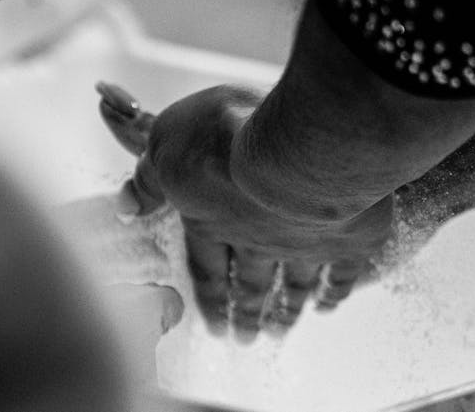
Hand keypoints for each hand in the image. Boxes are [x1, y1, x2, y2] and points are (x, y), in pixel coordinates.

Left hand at [97, 82, 394, 342]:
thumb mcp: (167, 141)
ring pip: (292, 285)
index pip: (207, 267)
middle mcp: (256, 241)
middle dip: (244, 312)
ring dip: (285, 310)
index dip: (208, 296)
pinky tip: (328, 304)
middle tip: (243, 339)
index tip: (213, 323)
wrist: (295, 148)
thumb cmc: (225, 135)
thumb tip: (126, 207)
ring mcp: (304, 243)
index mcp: (213, 219)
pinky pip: (342, 274)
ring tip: (280, 331)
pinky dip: (334, 291)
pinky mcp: (348, 239)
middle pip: (249, 284)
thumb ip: (149, 178)